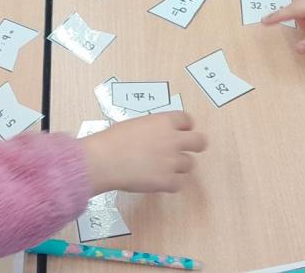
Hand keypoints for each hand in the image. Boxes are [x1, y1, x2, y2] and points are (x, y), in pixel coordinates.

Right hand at [81, 112, 206, 193]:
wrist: (104, 160)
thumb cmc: (113, 140)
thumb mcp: (136, 124)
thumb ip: (153, 129)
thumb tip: (156, 137)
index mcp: (164, 121)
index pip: (187, 120)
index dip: (185, 127)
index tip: (181, 131)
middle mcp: (173, 140)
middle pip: (199, 142)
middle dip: (195, 145)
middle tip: (186, 150)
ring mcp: (172, 161)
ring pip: (189, 164)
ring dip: (179, 166)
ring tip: (163, 168)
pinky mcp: (168, 181)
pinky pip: (179, 184)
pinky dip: (171, 183)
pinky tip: (159, 181)